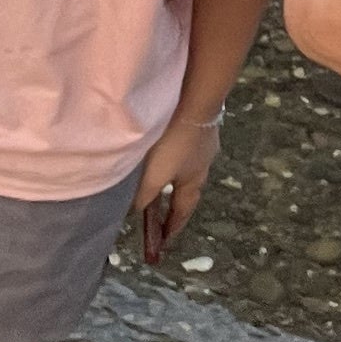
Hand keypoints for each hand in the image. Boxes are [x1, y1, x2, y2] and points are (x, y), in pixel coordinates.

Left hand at [130, 116, 218, 264]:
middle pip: (188, 190)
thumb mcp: (154, 174)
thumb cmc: (173, 143)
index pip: (183, 210)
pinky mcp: (199, 126)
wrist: (194, 101)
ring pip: (187, 169)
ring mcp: (204, 144)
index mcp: (193, 182)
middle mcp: (203, 166)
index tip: (166, 240)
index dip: (173, 226)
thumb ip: (145, 195)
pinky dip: (176, 157)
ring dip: (175, 178)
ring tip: (162, 179)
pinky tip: (168, 149)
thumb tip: (136, 211)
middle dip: (176, 202)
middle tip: (164, 212)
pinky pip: (186, 149)